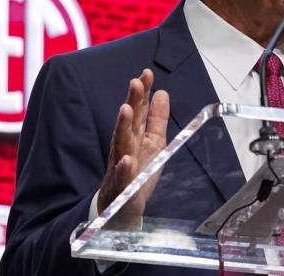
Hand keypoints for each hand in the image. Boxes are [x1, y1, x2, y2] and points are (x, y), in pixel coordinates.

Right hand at [97, 68, 168, 226]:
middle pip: (128, 122)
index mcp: (134, 136)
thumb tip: (162, 93)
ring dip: (123, 127)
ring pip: (120, 144)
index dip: (142, 92)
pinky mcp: (121, 187)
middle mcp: (125, 147)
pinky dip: (124, 169)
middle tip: (135, 82)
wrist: (122, 210)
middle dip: (132, 101)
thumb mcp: (153, 143)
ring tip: (126, 110)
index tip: (147, 72)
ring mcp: (120, 166)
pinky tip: (127, 160)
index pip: (138, 110)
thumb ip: (156, 119)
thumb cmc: (137, 173)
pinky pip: (121, 178)